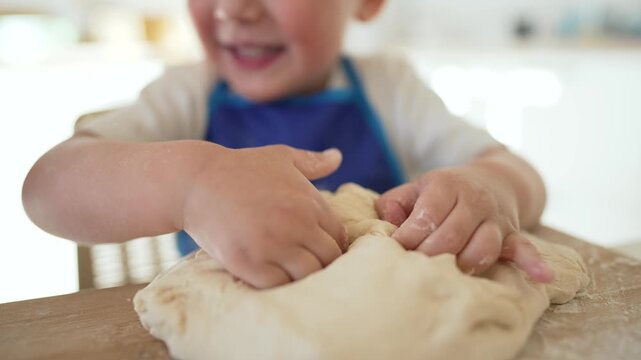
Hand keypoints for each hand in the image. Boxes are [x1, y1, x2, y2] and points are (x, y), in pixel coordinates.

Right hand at [182, 145, 347, 288]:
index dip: (331, 246)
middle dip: (320, 264)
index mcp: (310, 202)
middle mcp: (298, 224)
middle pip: (328, 260)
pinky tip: (268, 274)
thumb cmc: (239, 167)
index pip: (339, 237)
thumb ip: (312, 161)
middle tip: (302, 264)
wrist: (194, 180)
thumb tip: (337, 156)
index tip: (315, 249)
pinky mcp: (249, 263)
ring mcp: (274, 245)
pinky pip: (278, 285)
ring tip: (287, 272)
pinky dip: (277, 284)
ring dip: (300, 277)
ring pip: (308, 276)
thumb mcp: (280, 157)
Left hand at [375, 166, 552, 281]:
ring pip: (482, 247)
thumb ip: (394, 205)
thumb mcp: (414, 189)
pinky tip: (543, 275)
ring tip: (449, 273)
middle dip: (430, 256)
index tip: (397, 250)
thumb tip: (386, 228)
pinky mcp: (513, 233)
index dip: (409, 237)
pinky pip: (525, 248)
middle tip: (417, 268)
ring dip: (463, 265)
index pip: (427, 216)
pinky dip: (533, 262)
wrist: (490, 180)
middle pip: (452, 236)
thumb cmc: (442, 193)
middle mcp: (473, 199)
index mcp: (445, 185)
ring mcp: (496, 218)